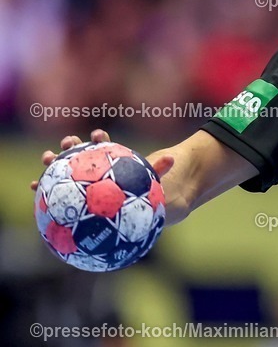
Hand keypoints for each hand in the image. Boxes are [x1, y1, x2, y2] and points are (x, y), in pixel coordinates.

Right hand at [30, 129, 174, 190]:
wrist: (126, 211)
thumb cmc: (136, 192)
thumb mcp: (148, 180)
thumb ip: (158, 169)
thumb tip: (173, 158)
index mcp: (108, 161)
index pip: (104, 146)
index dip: (100, 139)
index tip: (99, 135)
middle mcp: (91, 167)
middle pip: (79, 152)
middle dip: (71, 145)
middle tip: (68, 143)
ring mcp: (78, 181)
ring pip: (62, 169)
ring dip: (53, 161)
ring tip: (48, 158)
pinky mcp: (69, 195)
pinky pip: (53, 190)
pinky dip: (43, 187)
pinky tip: (35, 186)